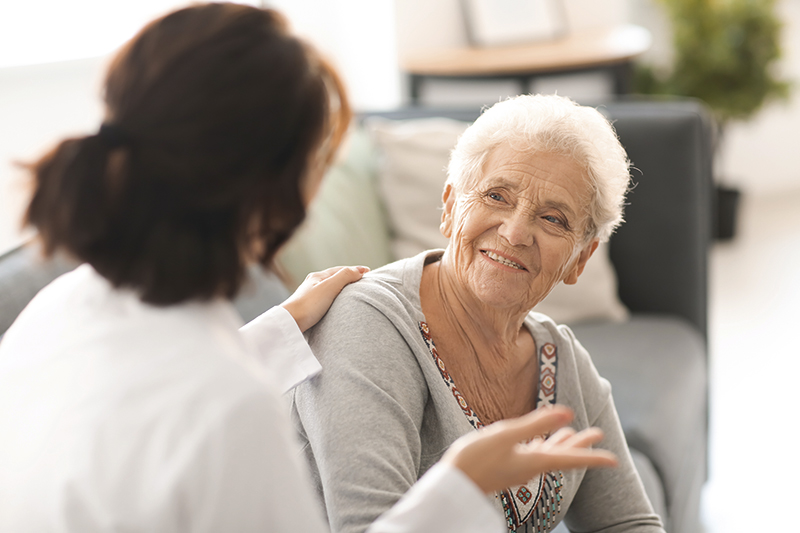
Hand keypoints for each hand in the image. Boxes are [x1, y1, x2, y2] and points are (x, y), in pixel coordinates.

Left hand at [281, 266, 368, 331]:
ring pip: (329, 289)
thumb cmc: (308, 305)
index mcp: (317, 277)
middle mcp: (312, 284)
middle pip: (334, 278)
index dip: (355, 270)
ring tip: (351, 292)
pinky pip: (325, 299)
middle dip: (348, 277)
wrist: (289, 324)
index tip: (368, 272)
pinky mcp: (307, 309)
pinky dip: (334, 298)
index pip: (340, 270)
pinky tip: (336, 305)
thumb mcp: (330, 287)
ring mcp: (309, 296)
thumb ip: (345, 276)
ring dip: (341, 288)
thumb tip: (359, 271)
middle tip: (361, 281)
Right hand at [441, 405, 617, 493]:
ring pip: (548, 454)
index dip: (593, 457)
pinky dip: (542, 445)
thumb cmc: (475, 459)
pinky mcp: (507, 466)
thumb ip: (536, 423)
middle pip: (562, 455)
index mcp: (534, 461)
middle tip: (598, 433)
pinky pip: (533, 455)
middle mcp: (530, 466)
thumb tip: (568, 413)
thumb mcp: (505, 435)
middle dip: (581, 444)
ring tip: (573, 432)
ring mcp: (518, 468)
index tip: (614, 460)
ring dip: (563, 442)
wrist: (453, 484)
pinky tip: (539, 442)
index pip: (570, 458)